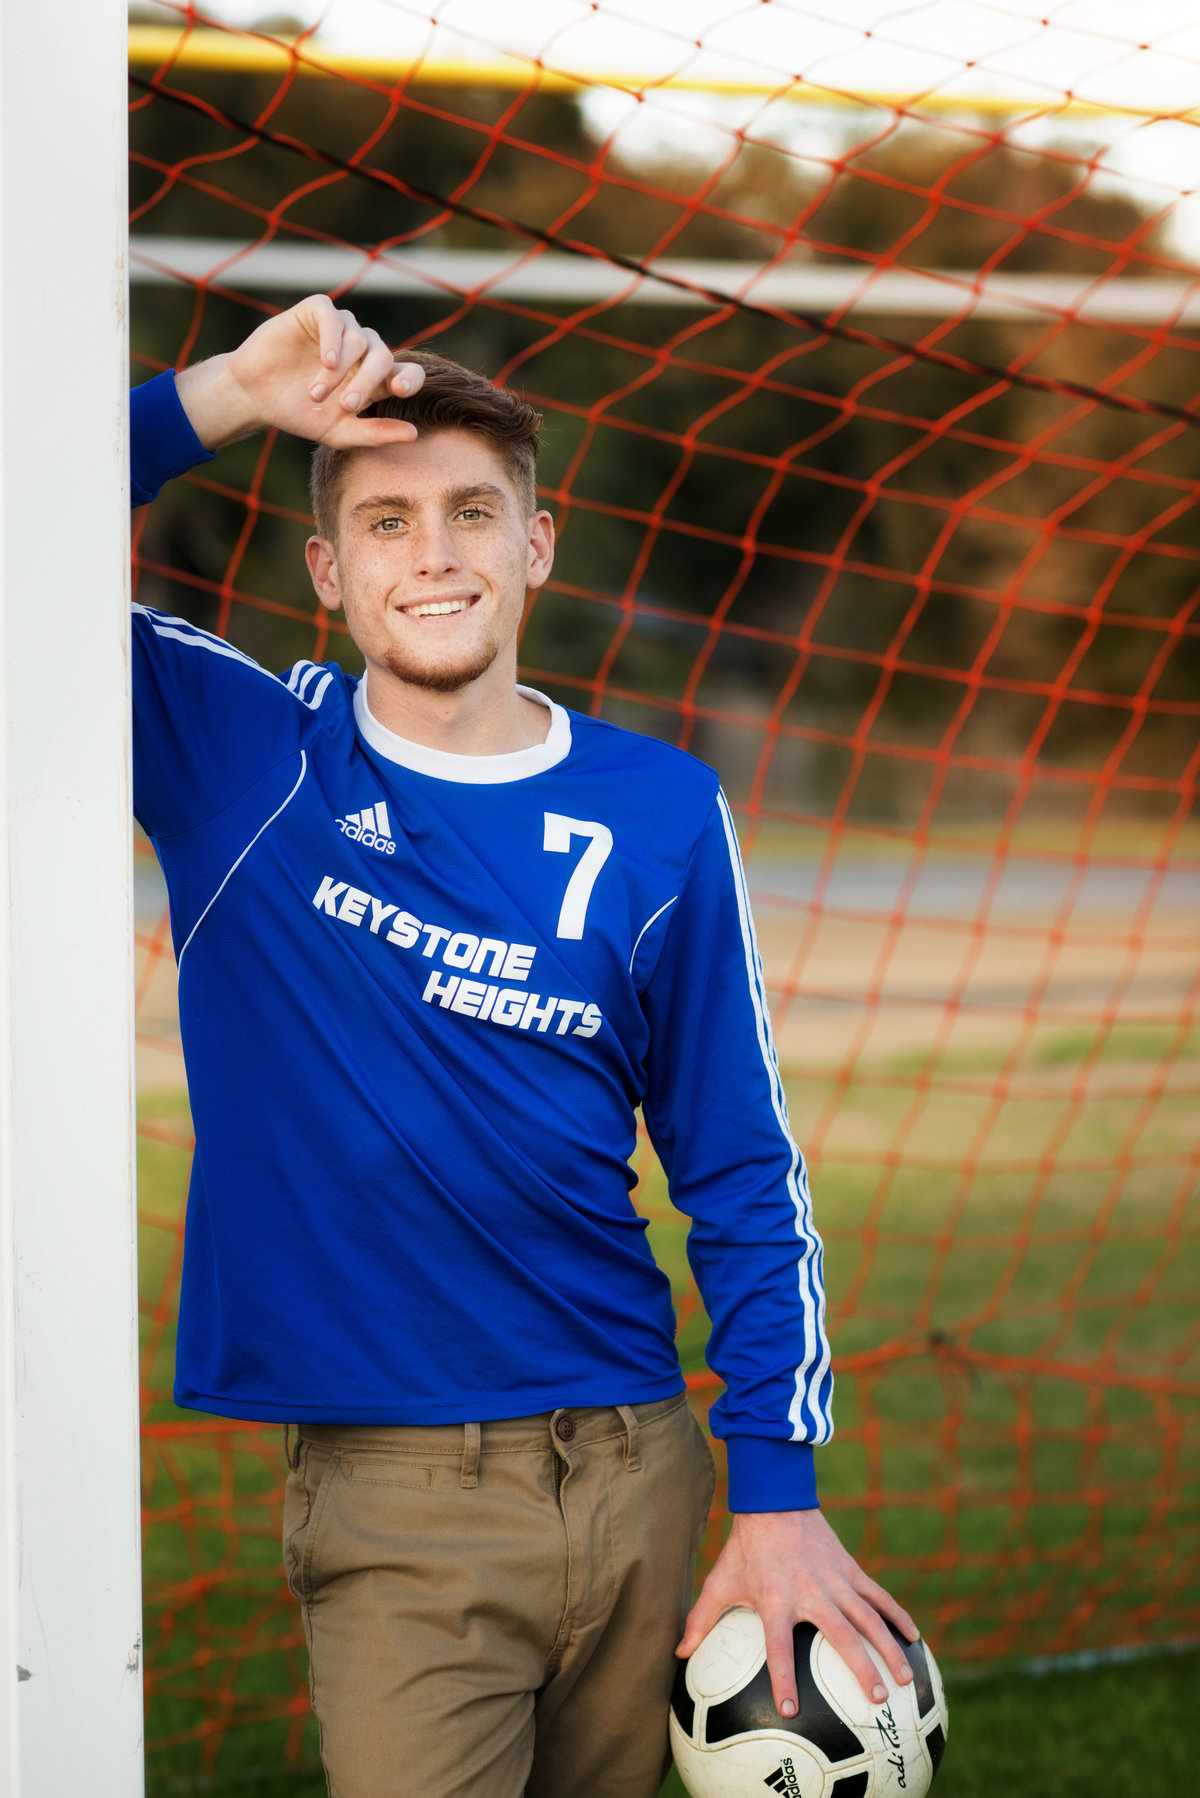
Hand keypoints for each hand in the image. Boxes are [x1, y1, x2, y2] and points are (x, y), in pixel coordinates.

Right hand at [173, 295, 426, 451]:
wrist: (255, 397)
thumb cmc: (299, 414)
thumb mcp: (339, 432)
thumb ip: (375, 433)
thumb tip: (414, 435)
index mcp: (375, 378)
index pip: (408, 373)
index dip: (410, 379)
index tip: (401, 391)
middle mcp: (363, 350)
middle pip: (383, 357)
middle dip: (366, 383)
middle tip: (346, 405)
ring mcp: (341, 328)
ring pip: (358, 340)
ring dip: (340, 371)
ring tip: (316, 394)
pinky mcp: (317, 311)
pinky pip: (334, 317)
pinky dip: (334, 339)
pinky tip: (326, 361)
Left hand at [676, 1509, 918, 1712]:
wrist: (776, 1500)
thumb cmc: (746, 1548)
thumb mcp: (720, 1582)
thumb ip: (701, 1620)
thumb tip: (678, 1655)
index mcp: (776, 1599)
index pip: (778, 1646)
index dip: (783, 1678)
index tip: (789, 1709)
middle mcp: (810, 1592)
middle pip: (840, 1634)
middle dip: (860, 1667)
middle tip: (875, 1698)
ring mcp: (836, 1580)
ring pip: (869, 1617)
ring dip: (888, 1648)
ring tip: (903, 1680)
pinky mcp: (851, 1569)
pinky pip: (879, 1596)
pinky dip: (898, 1616)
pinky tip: (914, 1639)